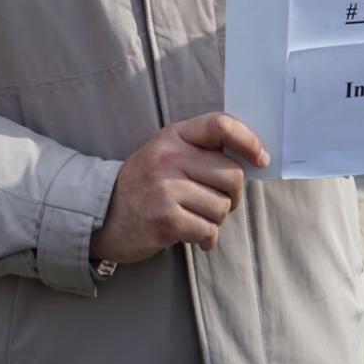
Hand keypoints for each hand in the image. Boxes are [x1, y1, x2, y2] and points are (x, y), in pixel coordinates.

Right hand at [90, 112, 269, 263]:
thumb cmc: (145, 183)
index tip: (261, 158)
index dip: (248, 140)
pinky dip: (207, 238)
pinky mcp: (165, 220)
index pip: (220, 125)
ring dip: (216, 219)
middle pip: (231, 174)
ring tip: (197, 218)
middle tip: (221, 201)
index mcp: (174, 135)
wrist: (102, 213)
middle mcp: (170, 157)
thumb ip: (200, 149)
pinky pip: (208, 230)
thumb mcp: (167, 152)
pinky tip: (194, 236)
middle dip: (234, 194)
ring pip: (222, 206)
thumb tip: (250, 158)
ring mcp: (166, 189)